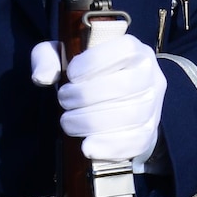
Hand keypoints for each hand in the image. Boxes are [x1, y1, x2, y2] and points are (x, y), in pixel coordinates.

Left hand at [40, 32, 165, 162]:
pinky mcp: (149, 132)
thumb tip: (43, 76)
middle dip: (87, 96)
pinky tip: (87, 146)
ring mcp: (153, 105)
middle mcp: (151, 75)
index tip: (70, 75)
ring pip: (132, 115)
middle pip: (128, 85)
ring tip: (69, 122)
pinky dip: (110, 147)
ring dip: (92, 122)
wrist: (111, 103)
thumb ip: (47, 58)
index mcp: (135, 51)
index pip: (126, 50)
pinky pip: (137, 141)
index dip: (96, 62)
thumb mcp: (63, 57)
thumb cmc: (86, 75)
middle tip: (64, 101)